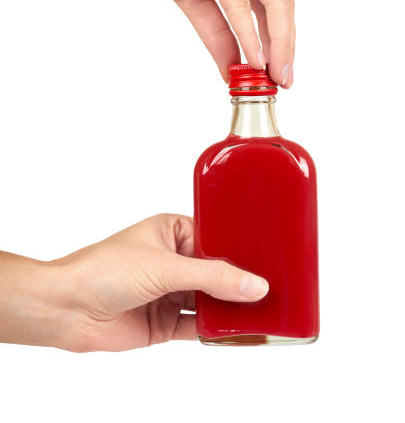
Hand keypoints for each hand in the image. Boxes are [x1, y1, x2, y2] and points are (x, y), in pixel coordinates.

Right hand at [0, 0, 293, 85]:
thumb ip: (217, 29)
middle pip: (283, 1)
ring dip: (275, 44)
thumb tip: (232, 62)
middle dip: (285, 45)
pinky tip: (252, 59)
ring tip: (271, 76)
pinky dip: (247, 34)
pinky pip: (239, 1)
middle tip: (283, 80)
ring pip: (273, 0)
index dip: (280, 36)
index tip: (278, 67)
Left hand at [0, 214, 268, 350]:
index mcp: (171, 232)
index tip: (267, 255)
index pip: (215, 237)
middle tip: (272, 286)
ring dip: (231, 307)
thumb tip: (253, 285)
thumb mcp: (164, 267)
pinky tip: (237, 332)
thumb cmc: (103, 270)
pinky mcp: (165, 321)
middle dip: (240, 281)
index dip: (240, 247)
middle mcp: (172, 260)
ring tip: (264, 311)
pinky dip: (217, 330)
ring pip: (210, 299)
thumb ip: (212, 277)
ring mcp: (169, 291)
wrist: (67, 309)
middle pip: (216, 271)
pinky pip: (198, 325)